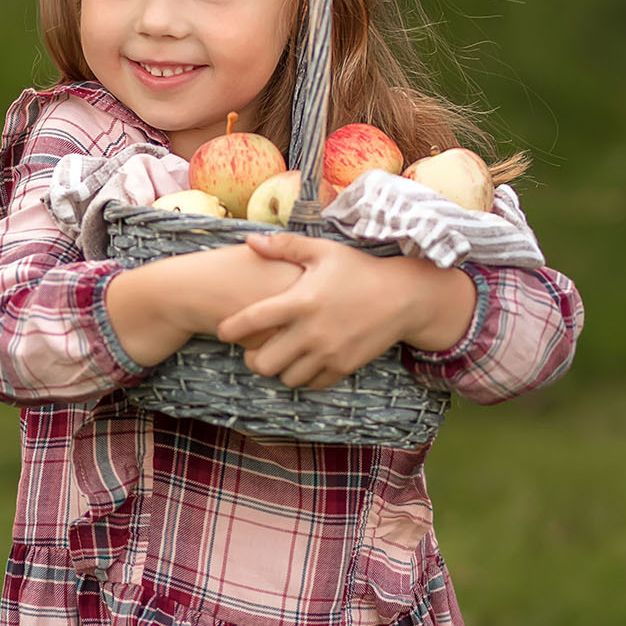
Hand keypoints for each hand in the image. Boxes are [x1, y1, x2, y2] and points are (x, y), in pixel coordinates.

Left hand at [213, 234, 475, 389]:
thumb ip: (284, 247)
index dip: (230, 329)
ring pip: (286, 378)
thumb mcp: (323, 251)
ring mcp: (328, 353)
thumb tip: (249, 240)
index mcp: (301, 301)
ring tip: (280, 355)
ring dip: (279, 369)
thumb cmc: (359, 270)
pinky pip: (312, 384)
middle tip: (253, 349)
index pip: (252, 321)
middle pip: (263, 363)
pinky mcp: (344, 367)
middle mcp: (311, 331)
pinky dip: (303, 377)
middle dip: (253, 358)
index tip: (222, 330)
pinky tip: (304, 362)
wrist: (403, 297)